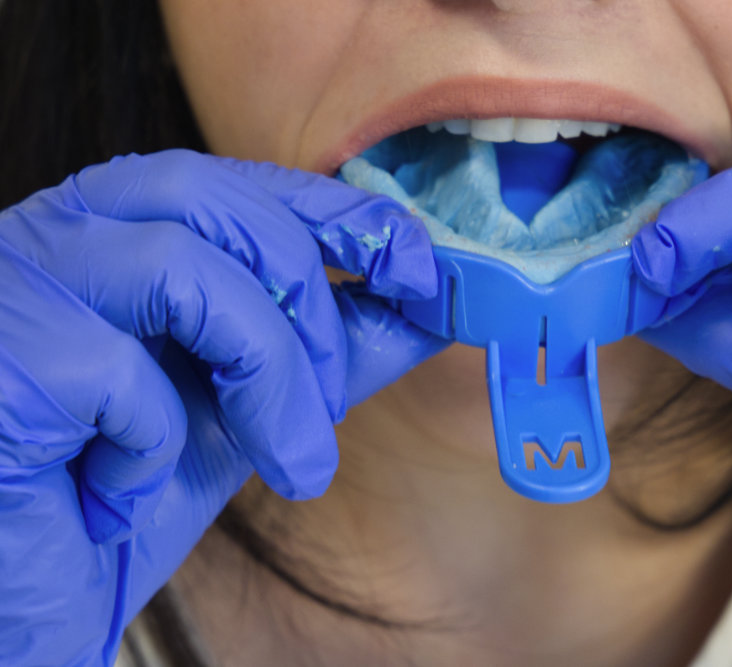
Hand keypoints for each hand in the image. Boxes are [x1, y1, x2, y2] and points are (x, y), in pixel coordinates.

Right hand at [0, 150, 447, 664]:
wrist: (28, 593)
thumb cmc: (133, 489)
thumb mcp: (257, 408)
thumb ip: (334, 349)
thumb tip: (429, 307)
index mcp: (124, 228)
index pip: (241, 183)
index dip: (340, 214)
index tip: (419, 268)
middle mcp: (62, 231)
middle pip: (215, 203)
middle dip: (307, 305)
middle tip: (335, 408)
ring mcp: (14, 283)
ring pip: (179, 268)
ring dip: (267, 378)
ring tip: (290, 464)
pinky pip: (112, 371)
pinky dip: (150, 447)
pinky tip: (119, 496)